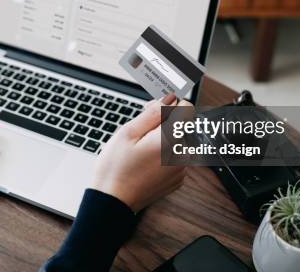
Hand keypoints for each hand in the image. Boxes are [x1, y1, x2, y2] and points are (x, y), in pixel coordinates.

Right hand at [91, 94, 188, 211]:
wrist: (112, 202)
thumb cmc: (116, 168)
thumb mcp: (128, 132)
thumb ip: (154, 112)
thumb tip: (171, 98)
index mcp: (171, 140)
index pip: (187, 108)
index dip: (169, 104)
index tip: (153, 110)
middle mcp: (182, 154)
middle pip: (180, 125)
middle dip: (162, 123)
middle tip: (138, 130)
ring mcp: (181, 169)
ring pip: (176, 141)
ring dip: (161, 139)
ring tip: (138, 149)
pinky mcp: (177, 179)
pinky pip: (174, 157)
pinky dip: (162, 155)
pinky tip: (144, 161)